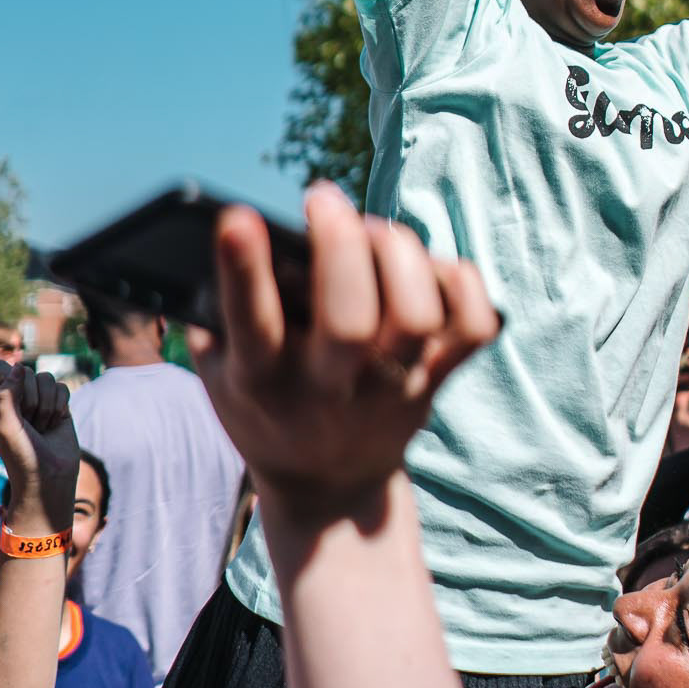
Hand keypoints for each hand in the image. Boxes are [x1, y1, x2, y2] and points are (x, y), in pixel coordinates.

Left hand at [0, 363, 77, 540]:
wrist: (49, 477)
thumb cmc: (21, 455)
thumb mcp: (5, 424)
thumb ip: (7, 393)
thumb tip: (18, 366)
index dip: (8, 377)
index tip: (14, 399)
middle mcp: (15, 399)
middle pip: (26, 372)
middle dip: (31, 398)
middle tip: (29, 424)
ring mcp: (37, 401)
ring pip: (46, 378)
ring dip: (46, 405)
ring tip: (42, 427)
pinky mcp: (58, 405)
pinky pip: (62, 387)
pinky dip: (60, 406)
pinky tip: (55, 424)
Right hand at [188, 184, 498, 524]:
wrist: (329, 486)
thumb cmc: (267, 403)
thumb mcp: (221, 372)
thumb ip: (216, 311)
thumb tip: (228, 229)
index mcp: (263, 382)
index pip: (253, 326)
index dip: (244, 271)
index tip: (240, 218)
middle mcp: (331, 388)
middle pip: (348, 320)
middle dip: (339, 245)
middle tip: (323, 201)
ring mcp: (393, 386)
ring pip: (415, 316)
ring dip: (397, 254)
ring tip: (374, 232)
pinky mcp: (438, 379)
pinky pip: (472, 324)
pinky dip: (459, 280)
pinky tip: (427, 267)